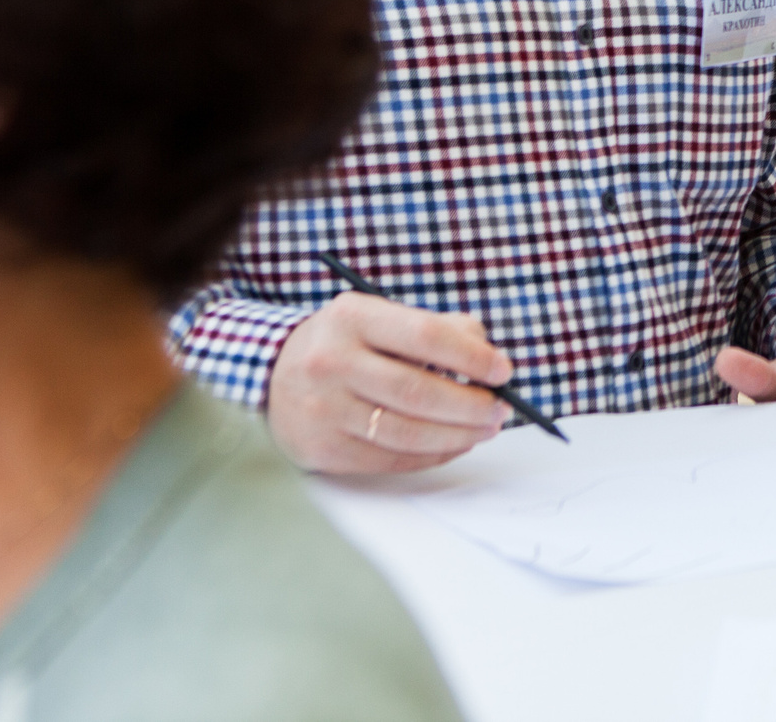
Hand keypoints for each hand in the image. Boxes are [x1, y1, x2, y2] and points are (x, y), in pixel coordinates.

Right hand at [266, 292, 510, 475]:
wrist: (272, 376)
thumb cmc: (346, 343)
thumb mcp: (381, 317)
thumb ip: (438, 328)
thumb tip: (489, 357)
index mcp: (352, 317)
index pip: (426, 336)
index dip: (473, 357)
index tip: (503, 371)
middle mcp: (331, 361)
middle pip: (419, 392)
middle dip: (471, 405)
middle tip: (500, 410)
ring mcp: (323, 409)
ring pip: (407, 432)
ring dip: (457, 435)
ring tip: (484, 429)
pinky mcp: (322, 449)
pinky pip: (390, 459)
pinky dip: (431, 455)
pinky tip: (452, 444)